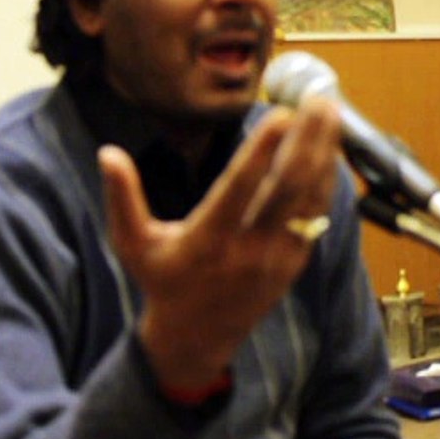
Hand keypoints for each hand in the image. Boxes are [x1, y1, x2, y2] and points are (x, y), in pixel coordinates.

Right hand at [98, 96, 341, 390]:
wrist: (196, 338)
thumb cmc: (162, 281)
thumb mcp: (132, 243)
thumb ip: (122, 198)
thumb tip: (107, 153)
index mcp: (208, 240)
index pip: (240, 189)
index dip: (262, 151)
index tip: (281, 114)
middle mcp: (248, 249)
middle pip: (288, 188)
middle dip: (307, 141)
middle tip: (319, 100)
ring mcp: (277, 258)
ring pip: (310, 199)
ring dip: (324, 154)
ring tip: (332, 113)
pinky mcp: (294, 263)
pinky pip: (316, 216)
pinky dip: (326, 181)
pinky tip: (330, 149)